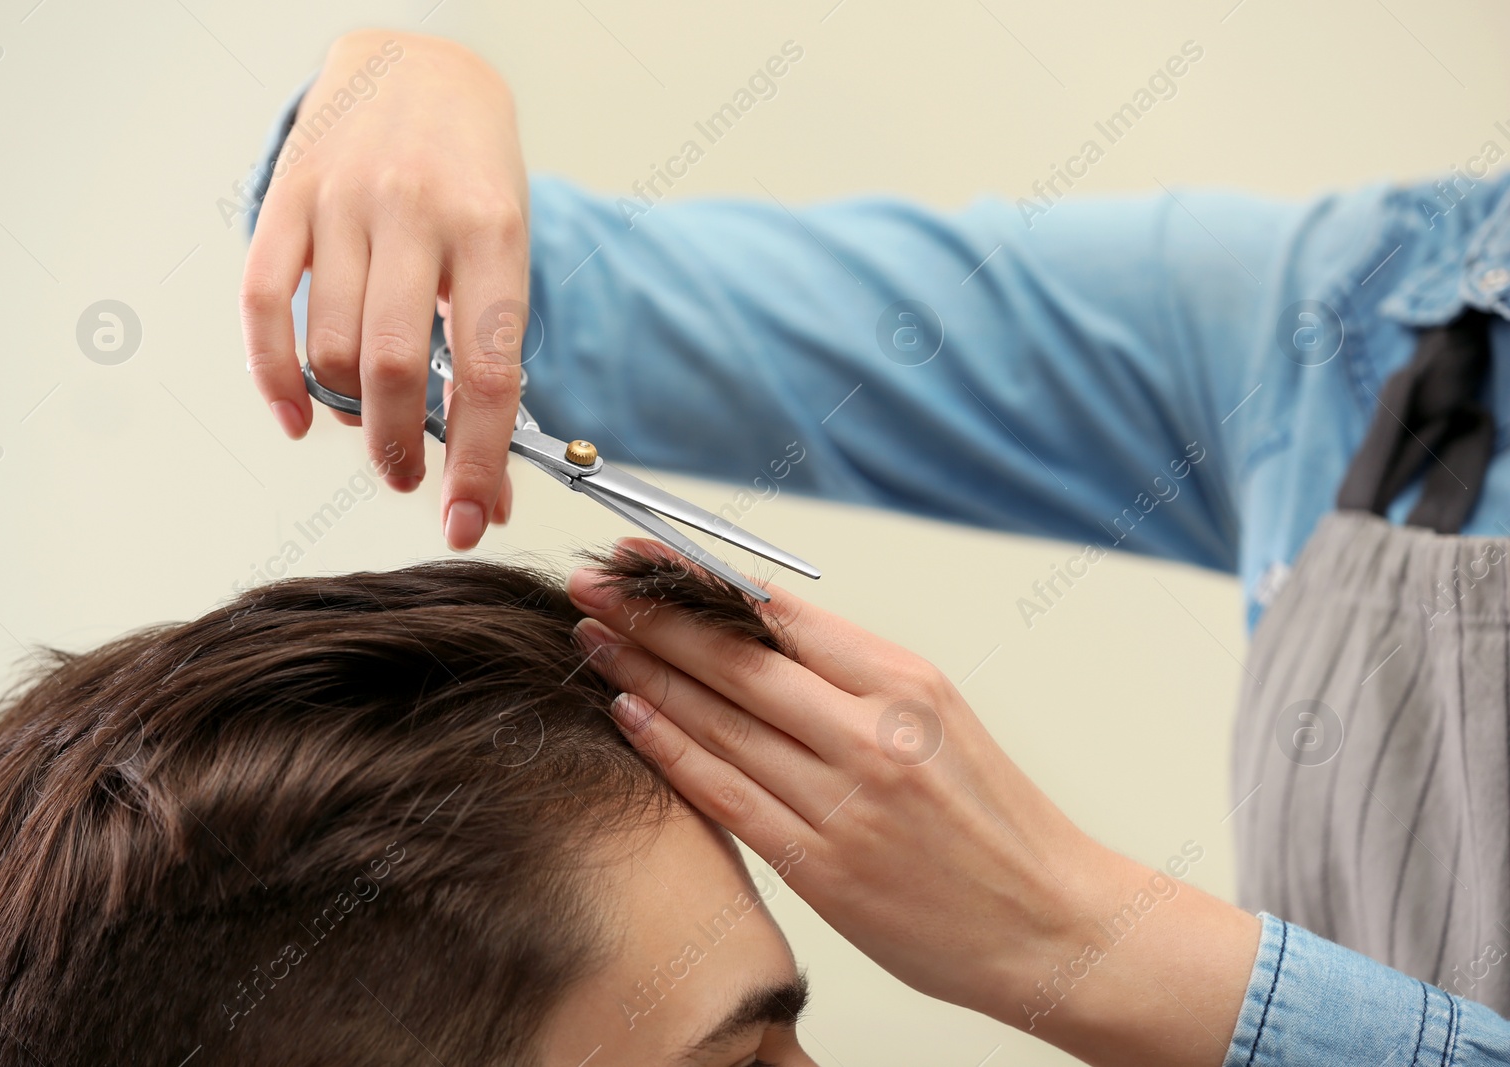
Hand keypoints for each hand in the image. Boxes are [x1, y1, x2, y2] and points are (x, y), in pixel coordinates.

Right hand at [241, 30, 526, 547]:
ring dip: (348, 413)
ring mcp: (344, 202)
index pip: (484, 371)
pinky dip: (273, 376)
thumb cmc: (471, 167)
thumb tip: (488, 471)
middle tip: (409, 477)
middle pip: (393, 367)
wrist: (419, 61)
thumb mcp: (507, 245)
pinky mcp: (287, 197)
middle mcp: (415, 212)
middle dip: (401, 448)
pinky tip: (296, 415)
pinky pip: (262, 304)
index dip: (480, 463)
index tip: (471, 520)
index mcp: (491, 231)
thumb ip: (489, 346)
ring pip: (328, 346)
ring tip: (370, 423)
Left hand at [566, 540, 1258, 1066]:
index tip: (642, 554)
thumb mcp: (937, 716)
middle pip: (734, 658)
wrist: (1052, 923)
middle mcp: (872, 732)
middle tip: (591, 583)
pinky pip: (725, 793)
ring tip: (593, 637)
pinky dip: (669, 749)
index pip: (777, 613)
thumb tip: (753, 629)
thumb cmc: (992, 820)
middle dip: (650, 616)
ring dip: (644, 673)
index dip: (696, 580)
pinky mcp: (822, 866)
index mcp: (905, 682)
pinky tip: (628, 714)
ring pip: (719, 719)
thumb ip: (849, 675)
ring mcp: (844, 801)